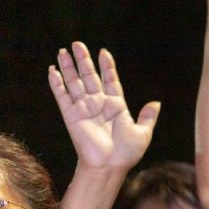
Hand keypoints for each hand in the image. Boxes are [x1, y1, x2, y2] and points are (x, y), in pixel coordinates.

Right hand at [48, 42, 158, 170]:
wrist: (110, 165)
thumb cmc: (127, 152)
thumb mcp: (143, 132)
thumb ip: (148, 117)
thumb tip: (156, 102)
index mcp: (117, 106)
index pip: (111, 80)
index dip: (107, 66)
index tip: (103, 52)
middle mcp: (99, 104)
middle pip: (90, 77)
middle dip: (83, 60)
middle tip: (77, 44)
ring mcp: (84, 108)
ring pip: (74, 83)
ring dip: (69, 67)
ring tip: (63, 51)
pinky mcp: (71, 115)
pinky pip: (62, 96)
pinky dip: (57, 83)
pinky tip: (52, 70)